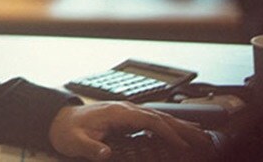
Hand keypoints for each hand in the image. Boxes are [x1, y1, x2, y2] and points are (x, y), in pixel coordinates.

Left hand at [48, 102, 214, 160]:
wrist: (58, 120)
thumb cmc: (67, 130)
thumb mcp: (75, 142)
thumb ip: (90, 148)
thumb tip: (105, 153)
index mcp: (116, 112)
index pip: (148, 120)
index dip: (166, 132)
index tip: (181, 145)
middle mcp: (124, 109)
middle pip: (159, 116)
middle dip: (182, 127)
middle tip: (204, 139)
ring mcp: (126, 112)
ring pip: (159, 117)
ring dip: (180, 126)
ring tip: (200, 135)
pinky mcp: (126, 118)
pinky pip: (152, 121)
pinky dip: (168, 126)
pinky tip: (179, 133)